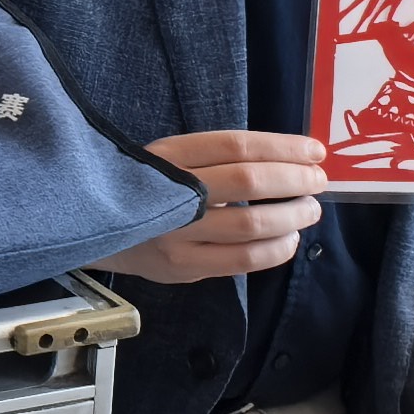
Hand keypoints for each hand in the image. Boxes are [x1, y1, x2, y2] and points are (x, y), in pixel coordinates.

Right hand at [102, 130, 327, 283]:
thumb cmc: (144, 188)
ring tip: (310, 210)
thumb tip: (287, 162)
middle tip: (319, 182)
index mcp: (167, 156)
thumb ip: (215, 161)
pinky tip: (289, 239)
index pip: (236, 146)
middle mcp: (172, 192)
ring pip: (252, 224)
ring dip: (292, 216)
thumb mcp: (167, 161)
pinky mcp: (185, 267)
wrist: (95, 230)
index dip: (282, 147)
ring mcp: (178, 233)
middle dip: (294, 179)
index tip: (315, 151)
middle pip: (248, 181)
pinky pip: (244, 260)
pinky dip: (277, 249)